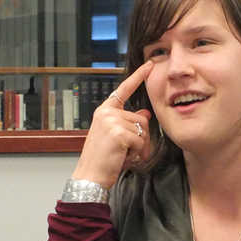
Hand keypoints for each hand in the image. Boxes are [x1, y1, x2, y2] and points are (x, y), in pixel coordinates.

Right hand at [72, 60, 153, 188]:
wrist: (90, 176)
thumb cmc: (102, 159)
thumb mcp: (117, 137)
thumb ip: (129, 123)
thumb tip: (145, 114)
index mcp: (104, 111)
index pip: (124, 90)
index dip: (138, 77)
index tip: (150, 65)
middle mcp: (107, 112)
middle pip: (141, 119)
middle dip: (140, 138)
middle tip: (125, 151)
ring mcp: (111, 121)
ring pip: (142, 131)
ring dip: (138, 147)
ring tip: (122, 154)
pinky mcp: (118, 132)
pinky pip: (140, 141)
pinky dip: (136, 153)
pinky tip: (122, 157)